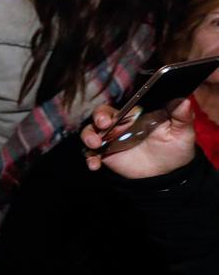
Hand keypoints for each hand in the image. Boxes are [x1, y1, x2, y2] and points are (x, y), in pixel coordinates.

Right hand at [81, 98, 195, 177]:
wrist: (168, 173)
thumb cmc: (175, 148)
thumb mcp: (182, 133)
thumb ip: (182, 117)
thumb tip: (184, 101)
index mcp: (137, 115)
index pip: (121, 106)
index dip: (114, 109)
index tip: (111, 117)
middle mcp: (121, 123)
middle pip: (102, 114)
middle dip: (99, 117)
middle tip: (103, 124)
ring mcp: (111, 138)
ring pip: (91, 131)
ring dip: (88, 136)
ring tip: (94, 144)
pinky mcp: (106, 154)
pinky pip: (91, 153)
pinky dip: (90, 158)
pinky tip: (94, 165)